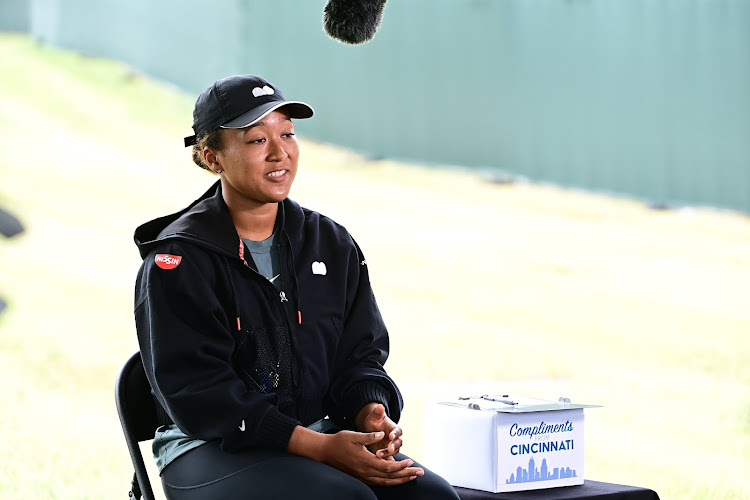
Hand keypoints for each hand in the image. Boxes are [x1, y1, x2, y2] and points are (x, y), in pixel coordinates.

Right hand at [288, 426, 423, 485]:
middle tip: (420, 473)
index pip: (388, 467)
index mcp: (365, 461)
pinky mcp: (361, 477)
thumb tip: (382, 434)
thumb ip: (369, 436)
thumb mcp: (354, 436)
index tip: (412, 462)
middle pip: (390, 477)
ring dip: (400, 480)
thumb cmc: (339, 441)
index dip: (401, 466)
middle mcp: (365, 471)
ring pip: (385, 482)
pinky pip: (379, 482)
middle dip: (406, 475)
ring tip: (412, 477)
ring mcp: (363, 476)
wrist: (325, 452)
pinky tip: (396, 479)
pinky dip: (390, 481)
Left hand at [355, 403, 401, 458]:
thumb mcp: (374, 416)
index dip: (395, 433)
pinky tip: (381, 465)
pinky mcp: (387, 454)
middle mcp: (395, 438)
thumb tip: (380, 406)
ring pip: (393, 452)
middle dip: (393, 446)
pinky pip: (389, 459)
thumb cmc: (374, 421)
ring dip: (387, 454)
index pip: (398, 431)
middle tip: (388, 448)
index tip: (391, 435)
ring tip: (378, 455)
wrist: (371, 429)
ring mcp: (391, 447)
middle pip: (398, 443)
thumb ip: (377, 412)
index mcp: (393, 428)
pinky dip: (387, 463)